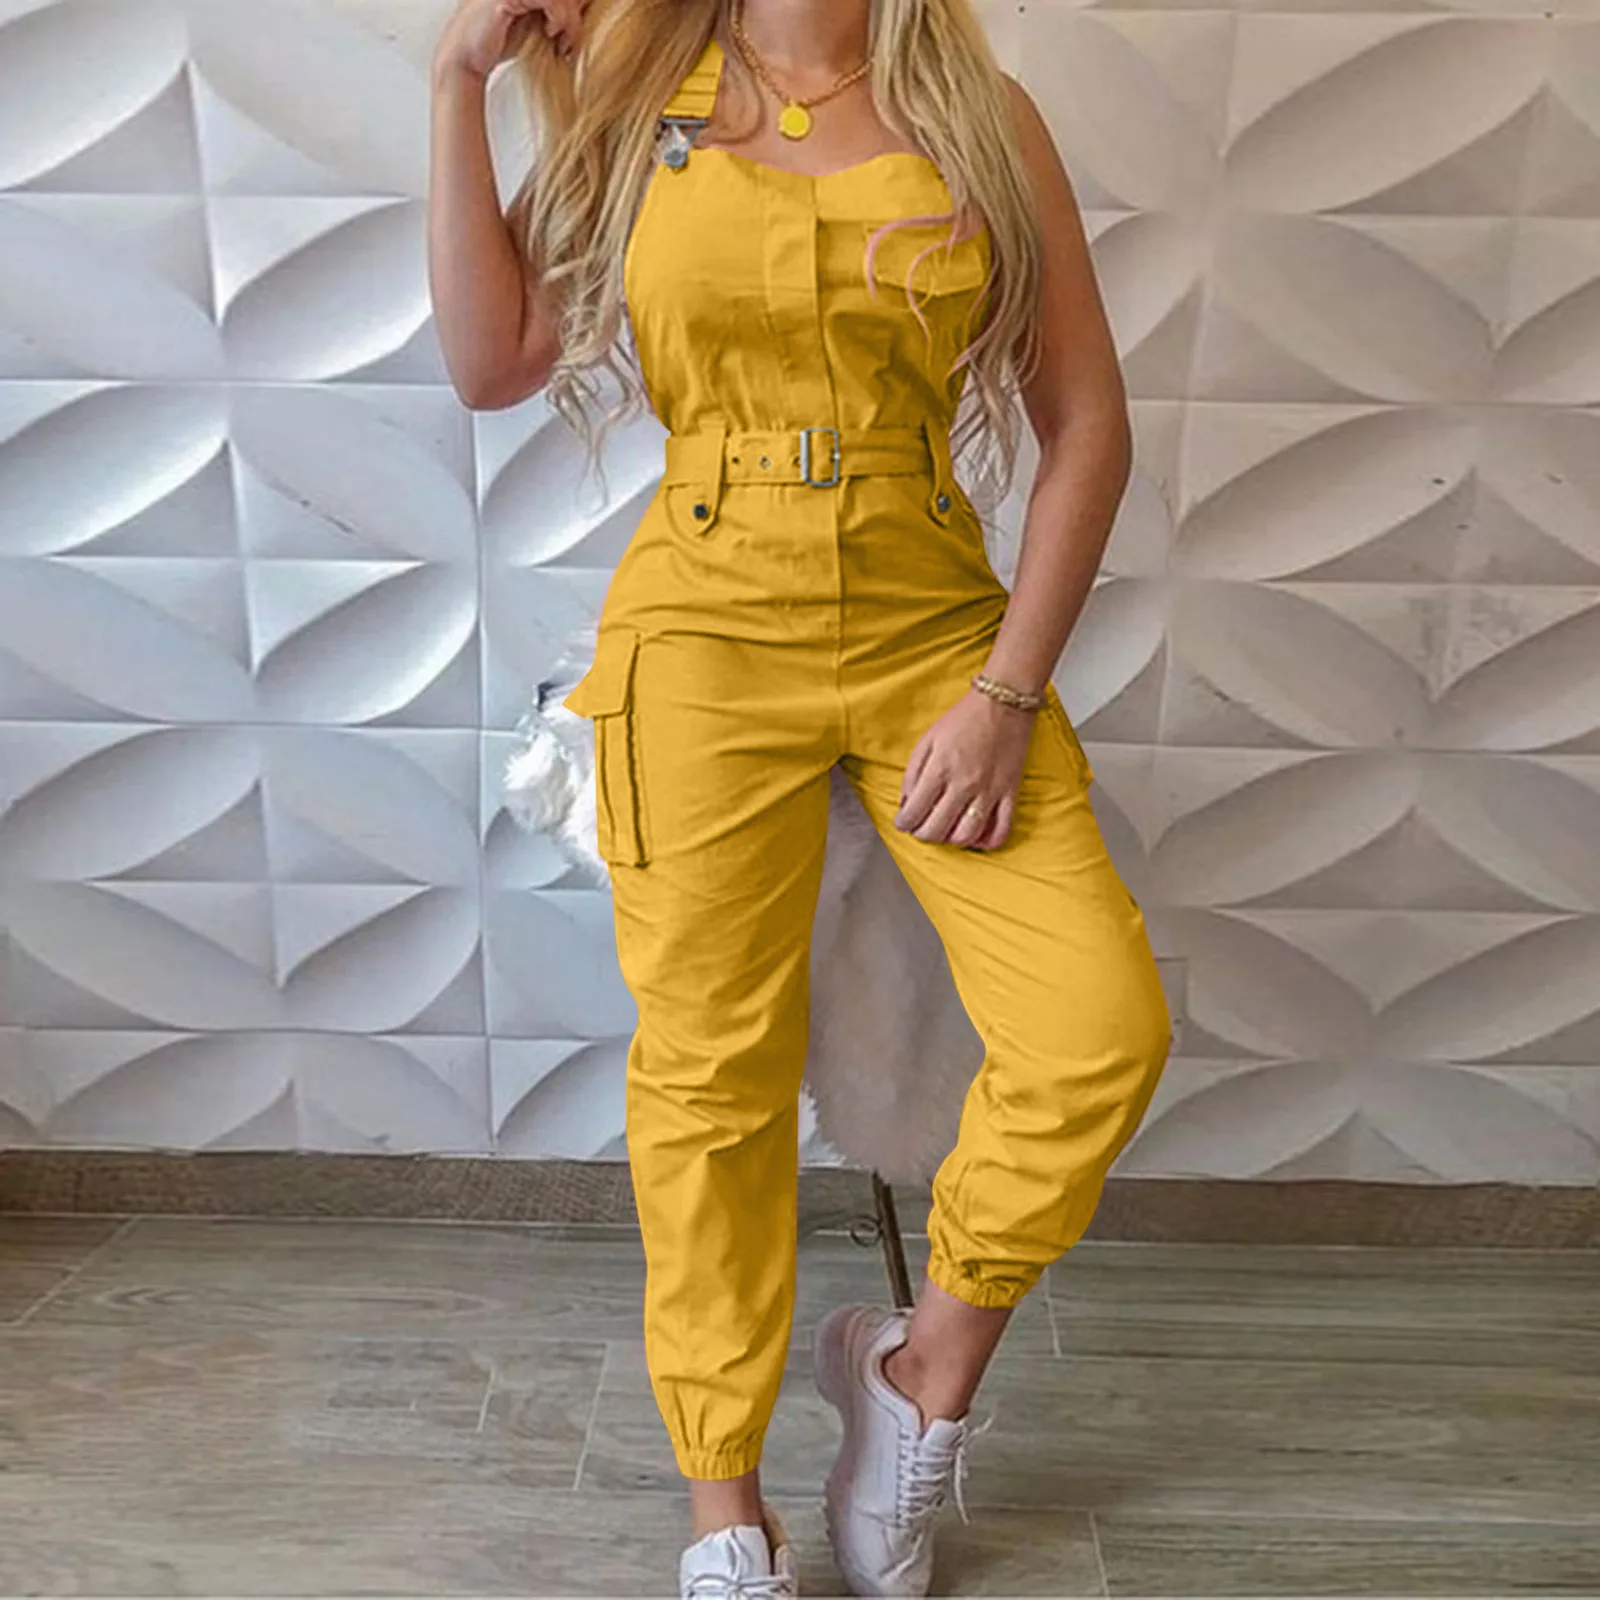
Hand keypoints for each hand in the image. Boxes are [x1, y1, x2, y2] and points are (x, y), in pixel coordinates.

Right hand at [434, 0, 586, 79]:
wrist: (466, 58)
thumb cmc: (499, 40)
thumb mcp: (537, 20)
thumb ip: (558, 8)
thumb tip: (586, 2)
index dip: (576, 6)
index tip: (572, 29)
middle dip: (575, 12)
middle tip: (569, 38)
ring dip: (570, 21)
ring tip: (561, 41)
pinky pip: (552, 0)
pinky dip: (559, 20)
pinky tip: (550, 34)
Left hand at [894, 689, 1038, 850]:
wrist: (1003, 702)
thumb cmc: (964, 718)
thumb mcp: (928, 740)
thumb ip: (913, 773)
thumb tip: (906, 802)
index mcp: (940, 769)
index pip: (914, 812)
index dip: (904, 823)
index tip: (904, 822)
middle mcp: (964, 784)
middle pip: (937, 829)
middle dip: (923, 834)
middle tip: (921, 828)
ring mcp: (989, 791)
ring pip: (966, 836)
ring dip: (950, 840)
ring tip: (946, 830)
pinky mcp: (1010, 793)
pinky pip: (1000, 830)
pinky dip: (986, 842)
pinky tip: (975, 837)